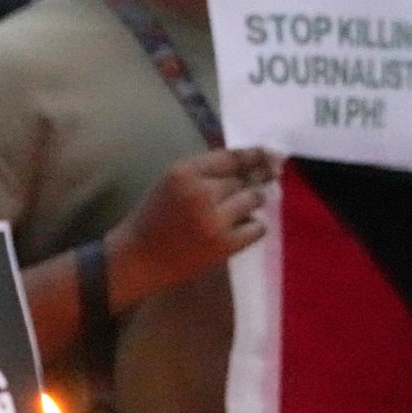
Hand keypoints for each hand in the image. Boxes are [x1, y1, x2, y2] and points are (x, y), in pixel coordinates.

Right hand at [107, 147, 277, 305]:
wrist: (138, 258)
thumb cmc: (153, 217)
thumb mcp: (172, 183)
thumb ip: (205, 171)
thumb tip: (254, 162)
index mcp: (182, 172)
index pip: (232, 157)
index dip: (257, 154)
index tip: (273, 154)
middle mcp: (201, 192)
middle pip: (244, 178)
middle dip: (253, 180)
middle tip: (262, 181)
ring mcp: (215, 219)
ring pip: (254, 199)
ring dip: (252, 202)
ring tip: (237, 209)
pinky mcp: (225, 244)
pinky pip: (258, 227)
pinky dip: (252, 227)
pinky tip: (236, 230)